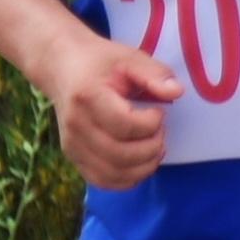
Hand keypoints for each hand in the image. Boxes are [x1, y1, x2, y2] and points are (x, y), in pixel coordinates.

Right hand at [50, 29, 180, 190]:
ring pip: (112, 174)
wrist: (63, 68)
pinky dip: (127, 179)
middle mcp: (76, 126)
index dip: (152, 123)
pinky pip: (102, 180)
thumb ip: (155, 74)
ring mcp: (72, 145)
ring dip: (144, 166)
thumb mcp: (130, 58)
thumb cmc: (101, 62)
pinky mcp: (74, 157)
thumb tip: (177, 92)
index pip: (125, 125)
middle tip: (161, 131)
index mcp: (88, 97)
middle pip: (120, 155)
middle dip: (152, 147)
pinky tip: (141, 162)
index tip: (159, 111)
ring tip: (154, 146)